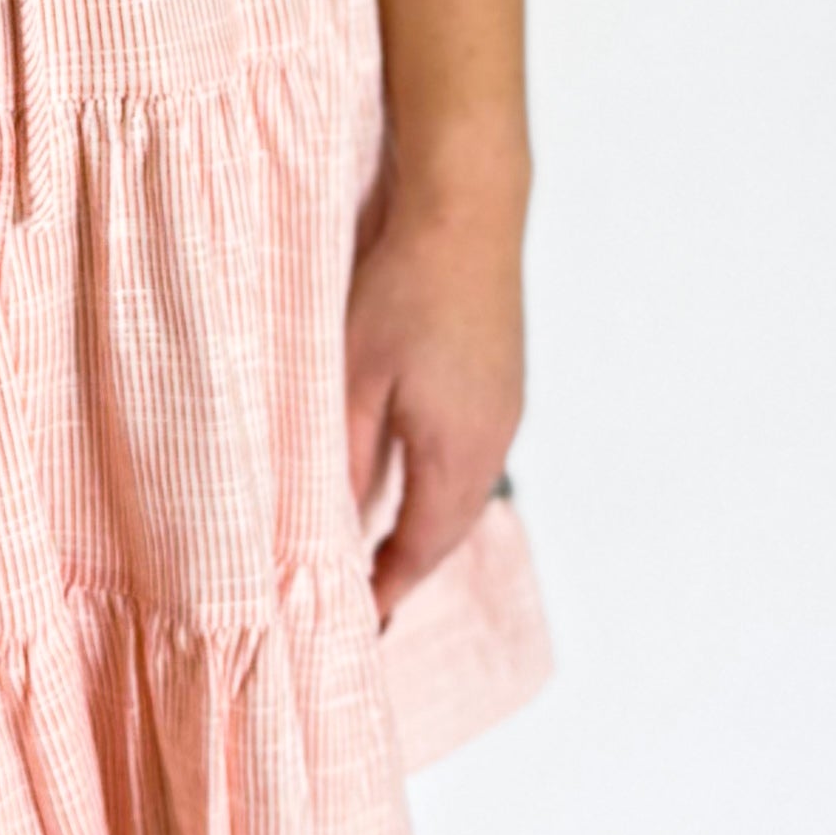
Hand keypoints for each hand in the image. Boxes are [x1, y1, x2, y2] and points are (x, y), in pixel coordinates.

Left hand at [342, 184, 523, 615]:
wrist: (470, 206)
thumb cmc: (407, 285)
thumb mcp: (352, 379)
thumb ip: (342, 459)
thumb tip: (330, 524)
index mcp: (457, 453)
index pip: (420, 551)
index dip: (387, 592)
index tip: (359, 627)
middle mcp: (493, 440)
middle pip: (448, 530)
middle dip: (406, 567)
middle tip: (365, 599)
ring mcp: (505, 408)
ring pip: (462, 492)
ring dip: (423, 524)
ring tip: (379, 549)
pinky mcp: (503, 380)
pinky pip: (470, 455)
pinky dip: (438, 484)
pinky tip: (407, 474)